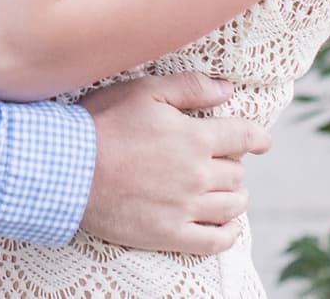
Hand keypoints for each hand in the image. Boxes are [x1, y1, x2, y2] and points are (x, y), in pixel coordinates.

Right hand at [78, 72, 270, 254]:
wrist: (68, 168)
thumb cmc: (102, 124)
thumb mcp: (144, 91)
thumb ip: (190, 87)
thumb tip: (228, 89)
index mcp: (195, 138)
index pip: (244, 137)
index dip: (257, 137)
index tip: (261, 140)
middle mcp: (198, 175)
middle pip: (237, 173)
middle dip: (233, 164)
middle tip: (219, 161)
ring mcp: (186, 208)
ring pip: (232, 206)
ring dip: (234, 196)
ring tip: (223, 191)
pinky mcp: (169, 234)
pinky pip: (215, 241)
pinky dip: (227, 234)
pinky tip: (225, 226)